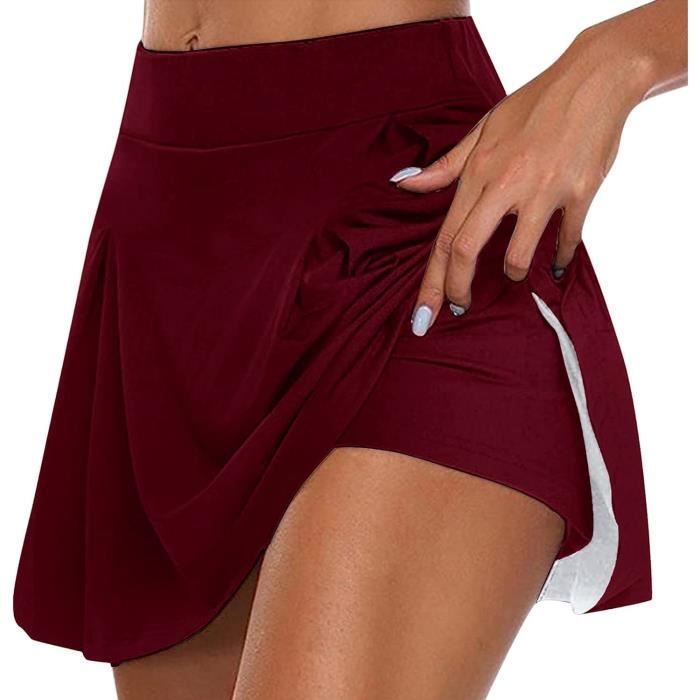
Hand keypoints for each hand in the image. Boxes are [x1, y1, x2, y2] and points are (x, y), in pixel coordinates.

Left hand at [393, 30, 643, 336]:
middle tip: (458, 308)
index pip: (445, 237)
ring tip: (512, 274)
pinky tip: (555, 266)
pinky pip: (566, 240)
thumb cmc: (534, 104)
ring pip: (517, 255)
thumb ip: (445, 166)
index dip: (431, 281)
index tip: (425, 314)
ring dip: (512, 275)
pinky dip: (559, 259)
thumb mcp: (483, 129)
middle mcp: (505, 184)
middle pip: (467, 249)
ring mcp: (544, 190)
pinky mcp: (580, 193)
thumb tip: (404, 185)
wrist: (594, 78)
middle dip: (457, 289)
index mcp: (478, 172)